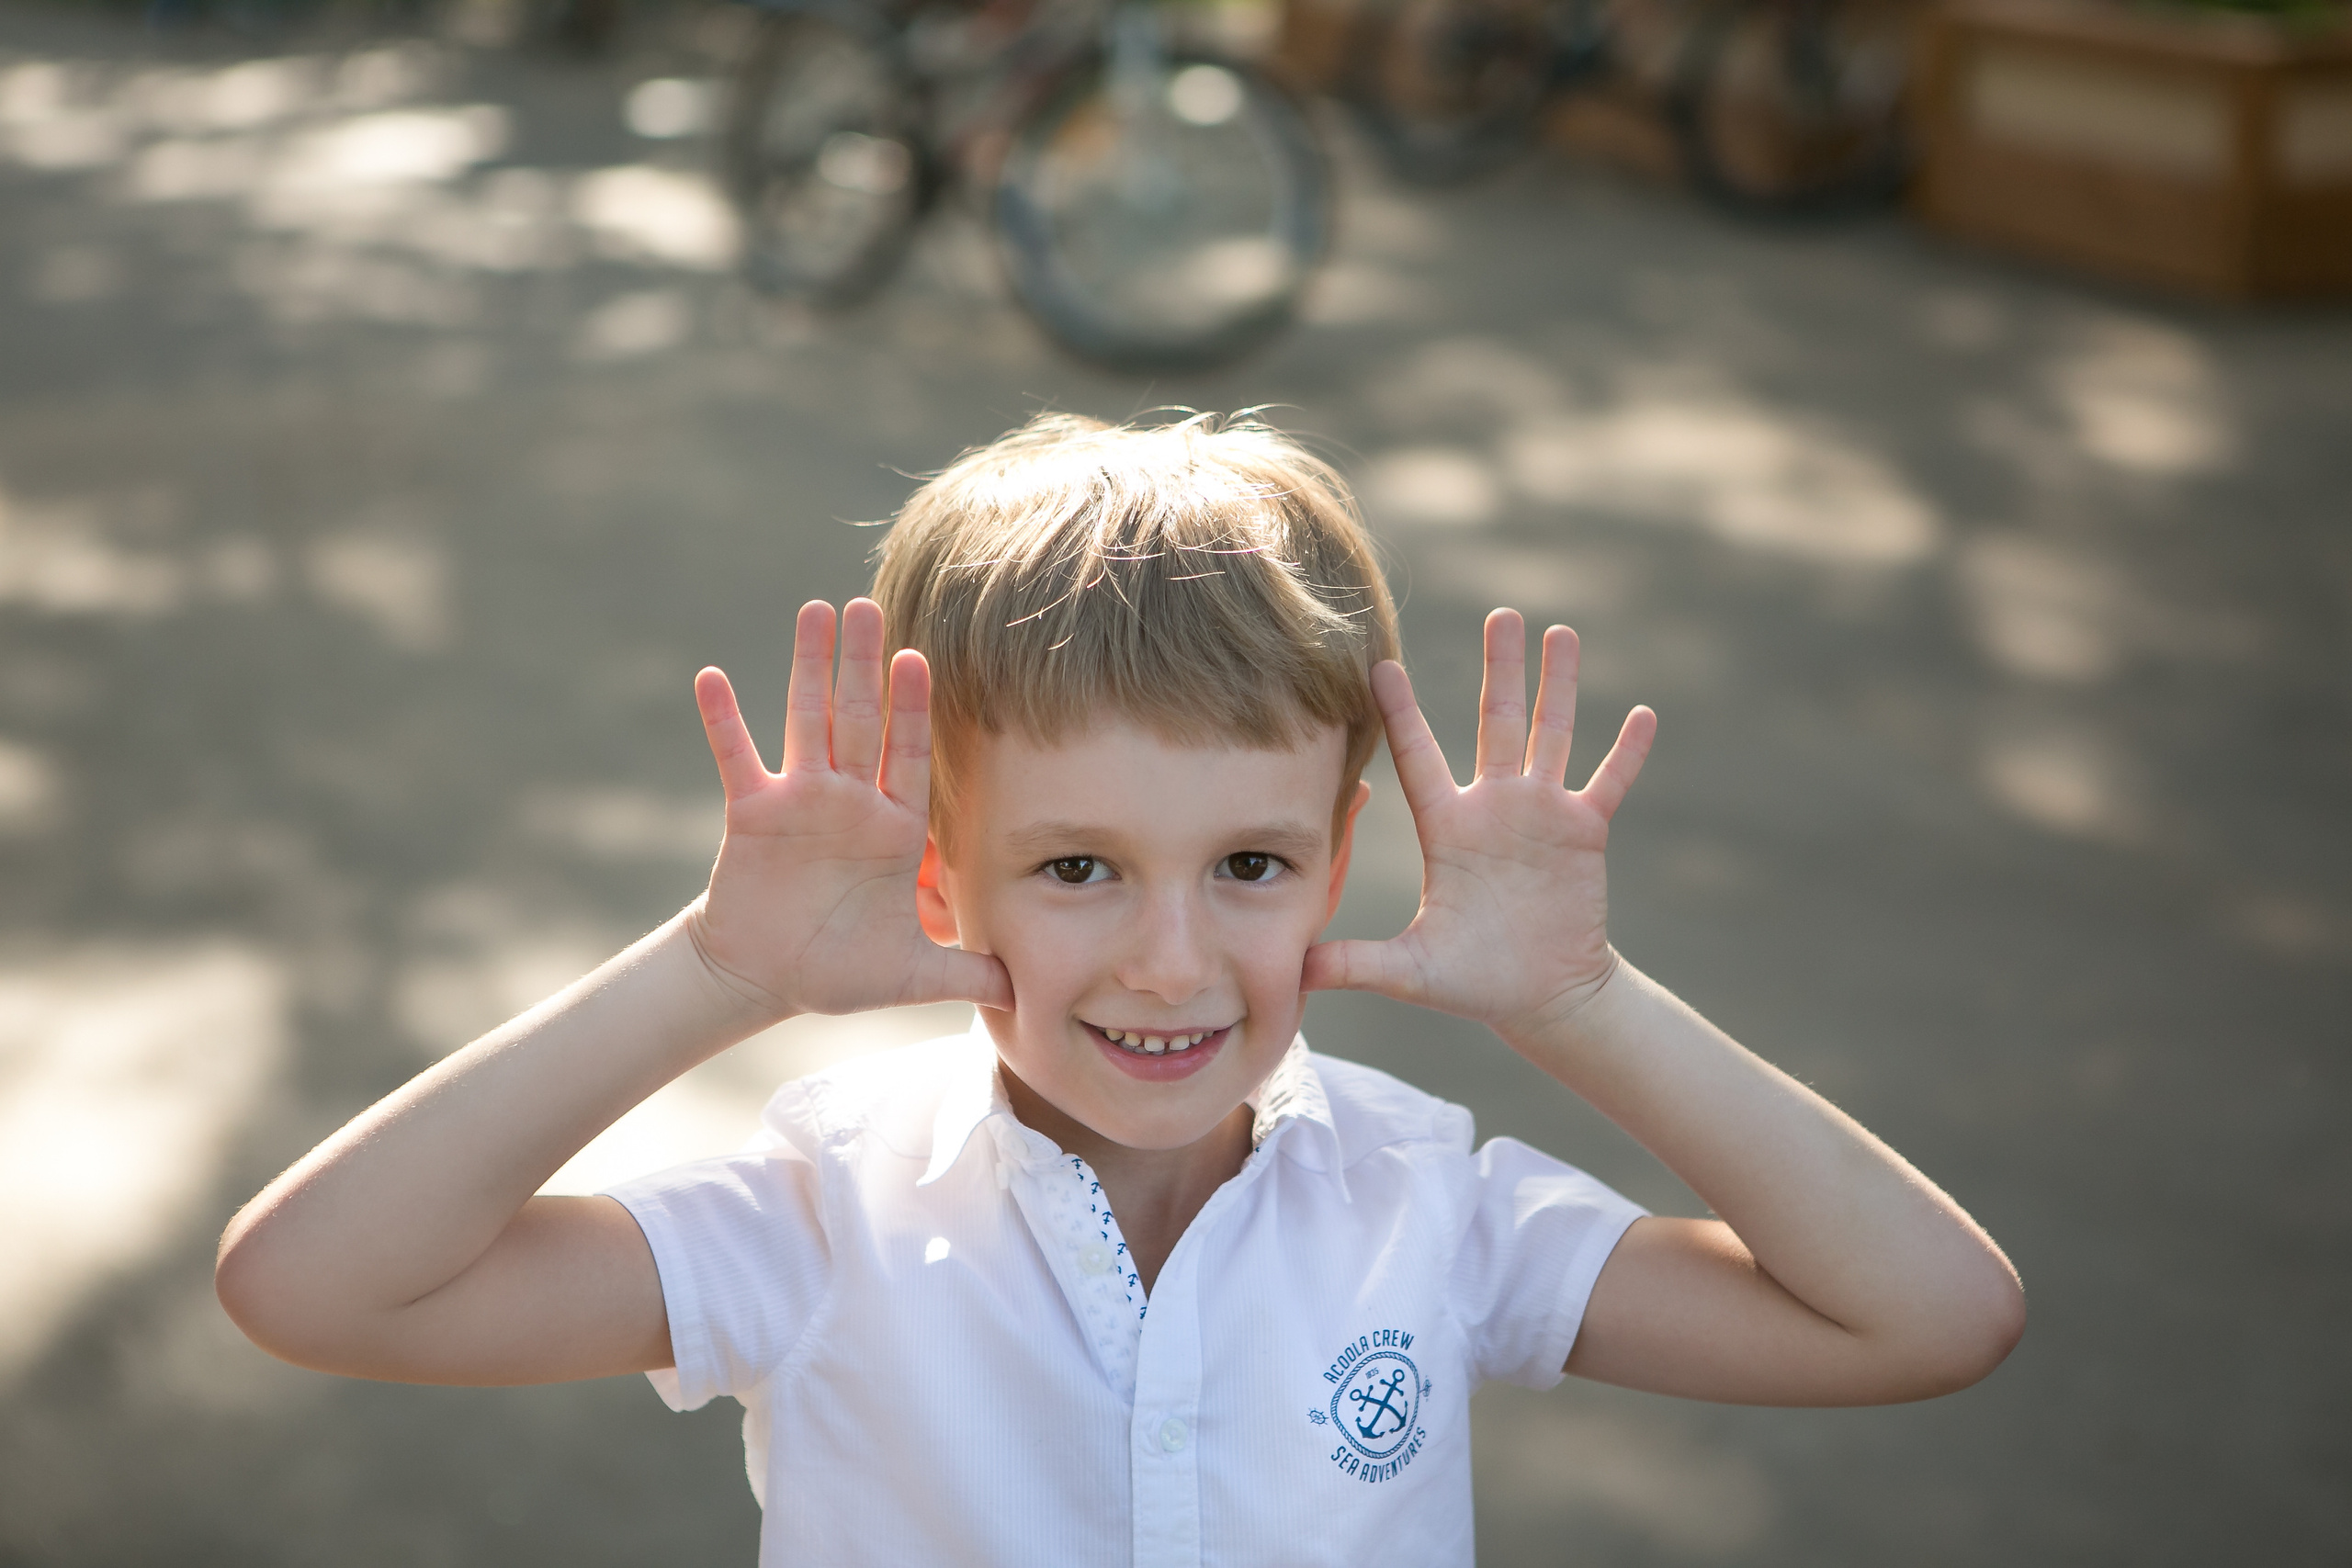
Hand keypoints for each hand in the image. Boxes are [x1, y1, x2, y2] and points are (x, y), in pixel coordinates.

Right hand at [688, 599, 1011, 1018]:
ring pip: (806, 721)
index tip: (923, 659)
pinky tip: (711, 678)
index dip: (916, 710)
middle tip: (871, 605)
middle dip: (866, 665)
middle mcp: (849, 802)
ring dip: (808, 667)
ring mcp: (799, 801)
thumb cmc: (841, 970)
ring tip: (814, 611)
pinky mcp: (751, 814)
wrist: (767, 979)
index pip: (912, 756)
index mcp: (893, 830)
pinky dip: (724, 720)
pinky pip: (736, 759)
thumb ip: (968, 975)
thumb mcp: (914, 976)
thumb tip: (1027, 995)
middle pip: (861, 720)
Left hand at [1303, 610, 1654, 1042]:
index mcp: (1447, 828)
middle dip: (1501, 668)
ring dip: (1559, 686)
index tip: (1382, 664)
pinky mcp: (1584, 834)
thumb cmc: (1472, 981)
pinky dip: (1626, 752)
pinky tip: (1643, 715)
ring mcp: (1542, 815)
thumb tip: (1296, 973)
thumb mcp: (1410, 970)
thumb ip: (1356, 964)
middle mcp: (1493, 807)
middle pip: (1497, 722)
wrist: (1541, 998)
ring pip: (1551, 735)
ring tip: (1561, 633)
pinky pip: (1608, 783)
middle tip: (1502, 613)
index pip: (1417, 756)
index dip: (1401, 712)